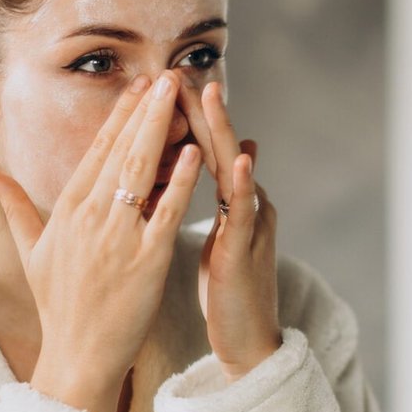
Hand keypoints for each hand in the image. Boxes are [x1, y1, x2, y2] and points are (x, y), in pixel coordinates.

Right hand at [0, 71, 202, 411]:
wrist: (78, 356)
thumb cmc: (60, 305)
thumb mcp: (32, 251)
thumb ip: (15, 206)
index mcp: (66, 211)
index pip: (96, 152)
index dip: (119, 116)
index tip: (137, 85)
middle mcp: (89, 218)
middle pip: (121, 151)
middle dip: (145, 109)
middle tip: (166, 74)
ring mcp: (118, 238)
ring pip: (142, 172)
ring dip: (162, 129)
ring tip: (179, 96)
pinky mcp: (146, 260)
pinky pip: (166, 212)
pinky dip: (180, 181)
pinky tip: (195, 152)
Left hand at [181, 79, 282, 379]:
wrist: (250, 340)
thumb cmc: (229, 289)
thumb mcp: (219, 235)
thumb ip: (217, 197)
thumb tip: (224, 157)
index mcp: (227, 200)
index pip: (202, 149)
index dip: (183, 117)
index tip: (161, 84)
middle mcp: (243, 203)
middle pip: (219, 147)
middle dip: (201, 109)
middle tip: (182, 71)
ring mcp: (249, 225)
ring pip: (234, 170)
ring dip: (223, 131)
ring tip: (211, 95)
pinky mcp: (248, 251)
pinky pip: (245, 214)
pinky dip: (244, 184)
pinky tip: (240, 160)